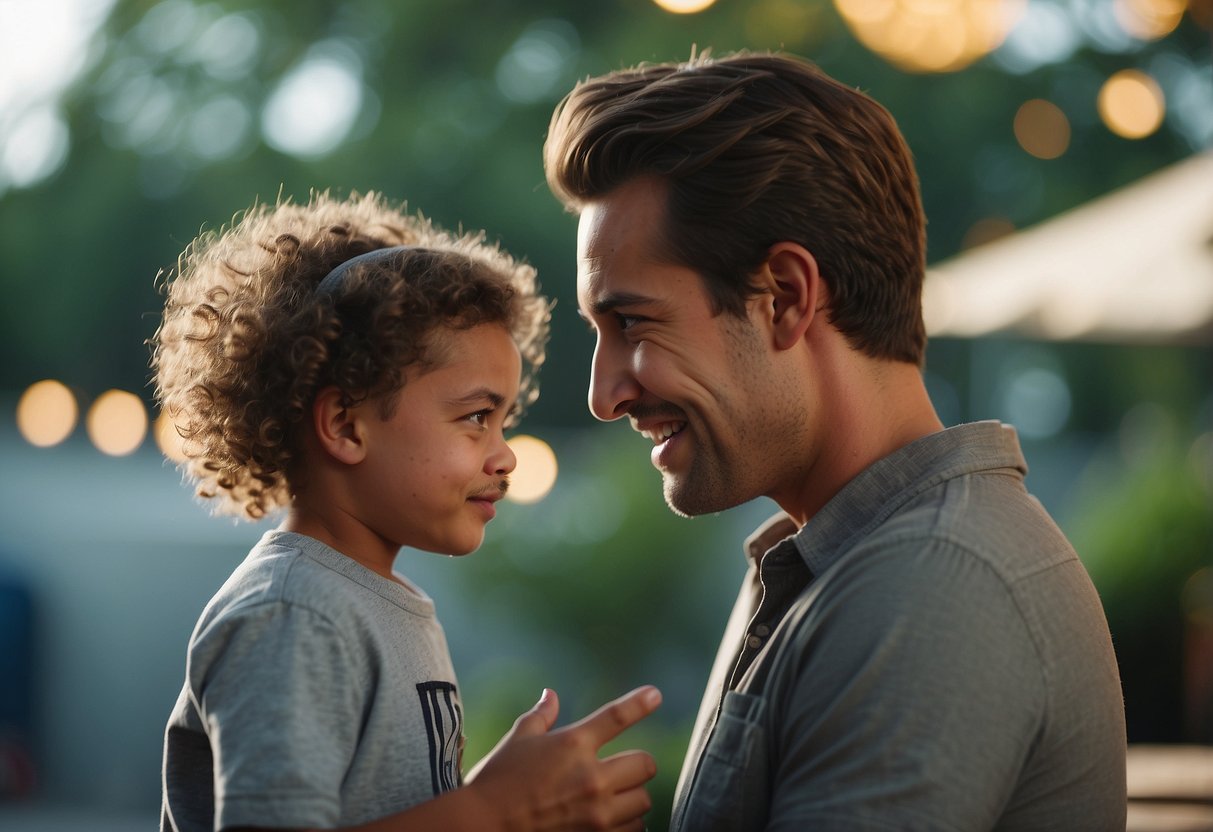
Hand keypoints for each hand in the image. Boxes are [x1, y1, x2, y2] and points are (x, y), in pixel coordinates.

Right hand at [465, 686, 661, 831]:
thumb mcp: (517, 741)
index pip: (617, 717)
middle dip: (635, 766)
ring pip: (643, 801)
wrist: (482, 828)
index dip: (640, 703)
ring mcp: (597, 814)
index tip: (655, 696)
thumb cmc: (496, 782)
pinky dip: (627, 826)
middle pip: (645, 765)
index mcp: (573, 744)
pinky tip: (610, 821)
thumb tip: (551, 695)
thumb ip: (541, 716)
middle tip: (620, 770)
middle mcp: (591, 777)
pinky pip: (634, 831)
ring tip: (613, 799)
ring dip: (632, 798)